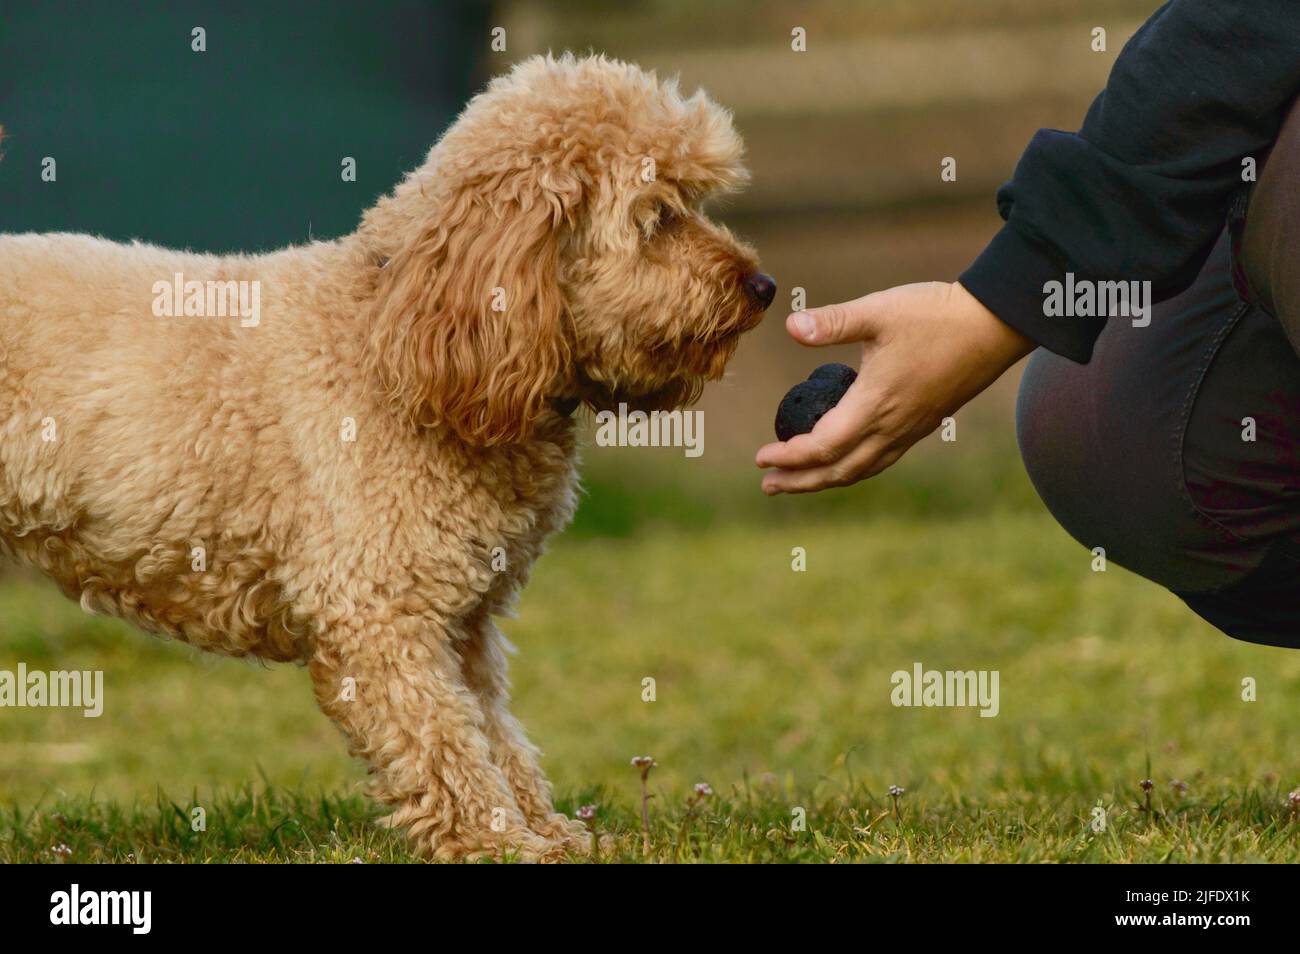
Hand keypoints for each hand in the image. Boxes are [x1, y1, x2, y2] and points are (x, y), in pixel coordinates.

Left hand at [756, 281, 1034, 493]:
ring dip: (825, 481)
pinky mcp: (923, 424)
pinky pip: (882, 460)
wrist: (995, 324)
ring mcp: (910, 429)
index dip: (789, 457)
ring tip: (797, 483)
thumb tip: (790, 326)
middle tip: (768, 485)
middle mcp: (892, 426)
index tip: (761, 456)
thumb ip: (833, 322)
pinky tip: (844, 462)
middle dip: (799, 482)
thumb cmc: (936, 315)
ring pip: (861, 470)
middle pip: (838, 470)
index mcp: (875, 403)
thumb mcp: (879, 311)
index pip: (822, 446)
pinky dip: (854, 469)